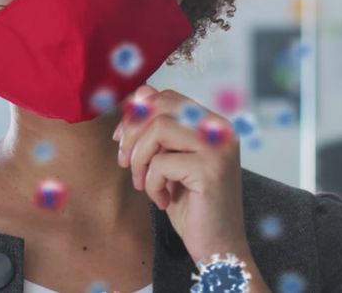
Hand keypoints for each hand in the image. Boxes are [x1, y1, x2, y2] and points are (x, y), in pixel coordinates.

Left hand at [112, 85, 251, 263]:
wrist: (219, 246)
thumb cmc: (192, 205)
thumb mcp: (170, 160)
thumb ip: (159, 130)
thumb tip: (139, 95)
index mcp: (213, 124)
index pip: (167, 97)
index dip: (137, 113)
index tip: (121, 140)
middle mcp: (220, 130)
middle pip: (161, 107)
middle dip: (132, 133)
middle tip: (125, 162)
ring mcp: (218, 148)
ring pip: (158, 129)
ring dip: (140, 158)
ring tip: (143, 183)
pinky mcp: (211, 170)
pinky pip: (161, 163)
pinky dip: (152, 183)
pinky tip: (163, 200)